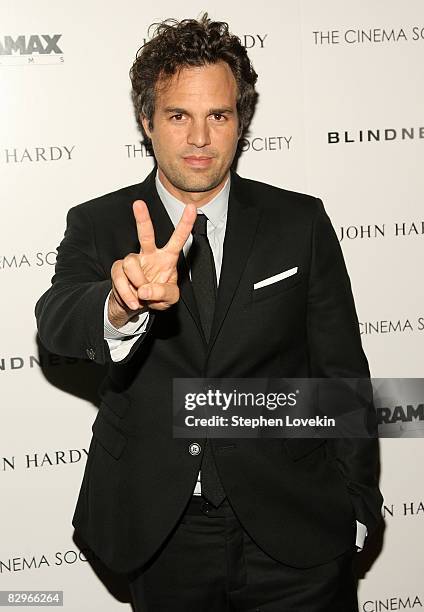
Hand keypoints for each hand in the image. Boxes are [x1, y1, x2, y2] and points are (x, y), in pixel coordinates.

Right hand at [108, 199, 196, 327]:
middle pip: (145, 234)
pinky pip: (120, 278)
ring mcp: (133, 261)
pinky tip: (133, 300)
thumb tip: (144, 290)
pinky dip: (126, 293)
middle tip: (138, 204)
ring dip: (137, 283)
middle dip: (142, 219)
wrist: (137, 305)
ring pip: (131, 264)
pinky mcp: (118, 269)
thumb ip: (163, 293)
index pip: (178, 239)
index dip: (186, 224)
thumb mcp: (170, 299)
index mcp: (167, 258)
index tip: (191, 207)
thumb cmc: (157, 297)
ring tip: (141, 296)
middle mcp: (149, 254)